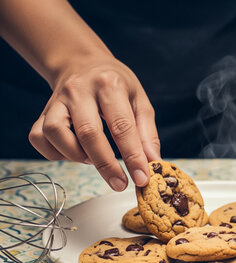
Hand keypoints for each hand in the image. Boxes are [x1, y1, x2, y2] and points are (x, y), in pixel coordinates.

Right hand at [29, 55, 160, 190]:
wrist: (83, 63)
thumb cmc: (116, 85)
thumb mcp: (140, 100)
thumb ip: (147, 133)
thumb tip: (153, 163)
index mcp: (109, 85)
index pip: (122, 126)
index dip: (132, 156)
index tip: (142, 178)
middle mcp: (79, 90)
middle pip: (88, 133)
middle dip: (106, 164)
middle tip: (120, 184)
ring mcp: (56, 100)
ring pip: (56, 134)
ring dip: (77, 156)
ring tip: (94, 158)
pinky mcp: (42, 111)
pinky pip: (39, 138)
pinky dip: (55, 153)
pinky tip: (74, 152)